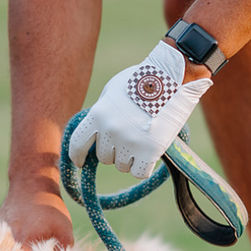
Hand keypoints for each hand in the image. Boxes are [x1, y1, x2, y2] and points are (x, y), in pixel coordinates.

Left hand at [68, 41, 211, 179]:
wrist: (173, 78)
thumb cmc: (142, 80)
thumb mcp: (112, 91)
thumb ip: (102, 112)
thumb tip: (95, 133)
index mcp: (98, 113)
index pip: (78, 143)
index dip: (77, 155)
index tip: (80, 162)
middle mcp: (111, 130)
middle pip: (104, 156)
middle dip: (114, 150)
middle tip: (129, 137)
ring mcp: (130, 141)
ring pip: (121, 166)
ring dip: (130, 158)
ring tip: (142, 139)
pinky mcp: (150, 150)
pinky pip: (139, 172)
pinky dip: (143, 168)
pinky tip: (148, 156)